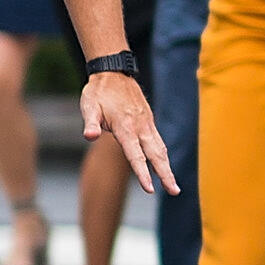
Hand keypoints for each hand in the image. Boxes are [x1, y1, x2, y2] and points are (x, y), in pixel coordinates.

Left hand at [79, 72, 176, 196]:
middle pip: (156, 156)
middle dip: (165, 175)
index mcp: (126, 127)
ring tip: (173, 185)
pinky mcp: (148, 121)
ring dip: (167, 168)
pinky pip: (158, 141)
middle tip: (175, 191)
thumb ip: (91, 123)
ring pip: (160, 149)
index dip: (143, 174)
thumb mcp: (89, 106)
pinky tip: (164, 165)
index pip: (136, 156)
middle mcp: (140, 127)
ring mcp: (147, 124)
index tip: (150, 189)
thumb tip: (90, 136)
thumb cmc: (98, 91)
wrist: (114, 73)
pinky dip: (163, 156)